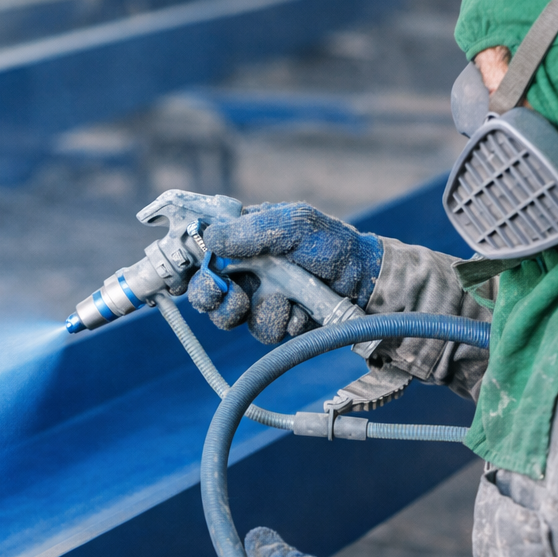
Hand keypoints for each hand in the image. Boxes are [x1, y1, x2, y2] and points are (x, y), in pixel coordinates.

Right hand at [186, 202, 383, 344]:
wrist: (369, 284)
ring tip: (285, 302)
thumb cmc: (333, 245)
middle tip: (226, 296)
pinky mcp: (277, 321)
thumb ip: (253, 230)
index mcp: (246, 239)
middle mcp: (248, 269)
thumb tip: (210, 237)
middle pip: (207, 291)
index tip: (188, 272)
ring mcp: (261, 297)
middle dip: (211, 297)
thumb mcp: (296, 225)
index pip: (203, 251)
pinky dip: (283, 322)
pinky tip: (302, 311)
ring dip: (258, 311)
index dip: (189, 264)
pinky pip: (263, 331)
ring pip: (232, 317)